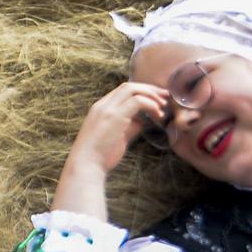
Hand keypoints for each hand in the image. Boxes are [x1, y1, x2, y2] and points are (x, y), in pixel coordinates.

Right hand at [52, 81, 170, 219]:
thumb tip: (143, 121)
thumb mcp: (117, 136)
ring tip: (163, 106)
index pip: (123, 91)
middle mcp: (103, 104)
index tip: (157, 99)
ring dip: (151, 95)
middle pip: (129, 86)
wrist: (87, 165)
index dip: (142, 92)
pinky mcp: (115, 116)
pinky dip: (151, 105)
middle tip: (165, 96)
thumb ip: (129, 125)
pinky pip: (137, 101)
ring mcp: (108, 109)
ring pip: (133, 89)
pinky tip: (158, 116)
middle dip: (149, 89)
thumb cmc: (100, 155)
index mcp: (101, 107)